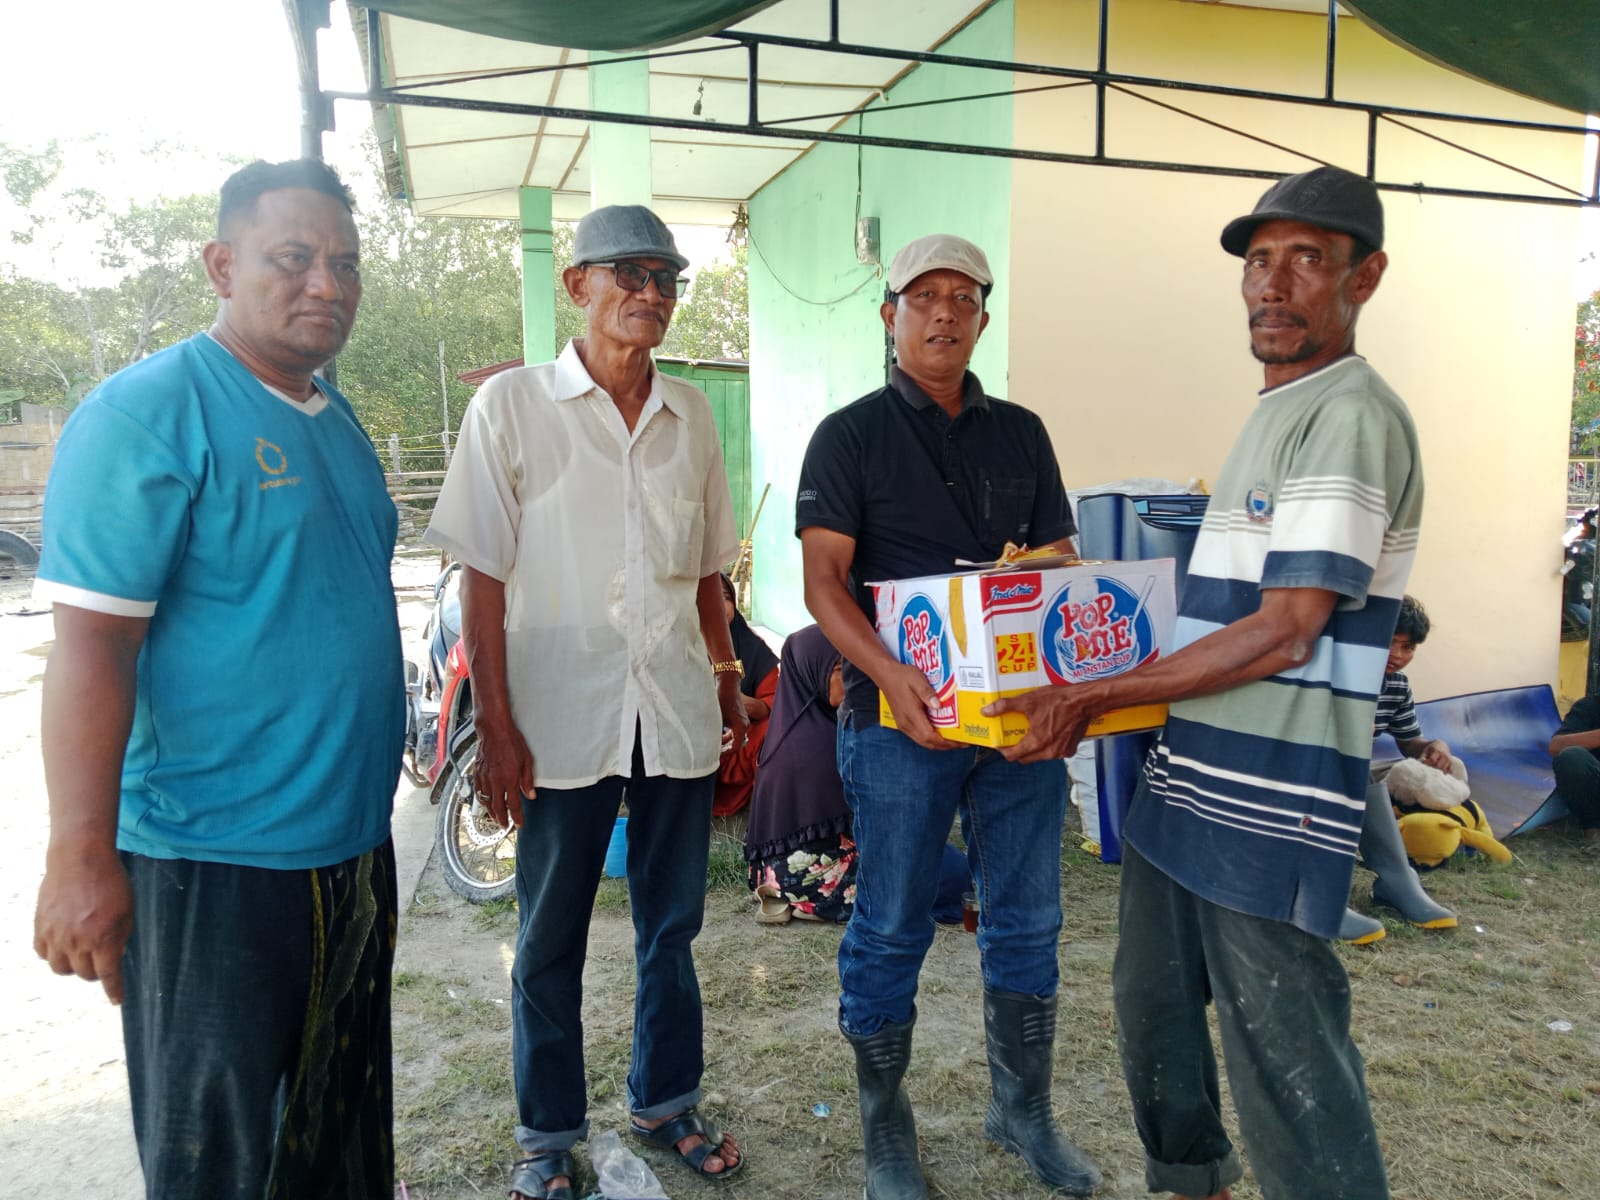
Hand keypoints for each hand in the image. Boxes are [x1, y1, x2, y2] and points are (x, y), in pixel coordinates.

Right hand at [34, 847, 133, 1004]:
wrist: (80, 859)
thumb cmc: (110, 882)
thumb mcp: (127, 911)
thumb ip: (120, 937)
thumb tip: (114, 956)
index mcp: (103, 938)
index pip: (108, 974)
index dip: (114, 989)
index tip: (117, 999)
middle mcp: (77, 941)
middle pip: (85, 974)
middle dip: (96, 971)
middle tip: (100, 959)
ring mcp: (56, 935)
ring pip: (61, 968)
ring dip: (73, 965)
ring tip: (81, 952)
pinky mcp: (40, 926)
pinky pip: (43, 953)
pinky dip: (54, 954)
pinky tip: (62, 945)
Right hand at [472, 712, 535, 828]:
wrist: (493, 729)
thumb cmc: (511, 741)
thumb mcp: (526, 760)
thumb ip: (527, 780)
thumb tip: (531, 795)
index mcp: (509, 779)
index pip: (513, 804)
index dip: (516, 816)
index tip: (519, 824)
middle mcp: (495, 781)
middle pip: (497, 806)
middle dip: (502, 819)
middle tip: (505, 825)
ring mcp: (484, 777)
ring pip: (486, 800)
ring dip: (491, 811)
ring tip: (495, 818)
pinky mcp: (477, 772)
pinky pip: (478, 790)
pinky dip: (481, 799)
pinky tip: (484, 801)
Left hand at [718, 674, 748, 756]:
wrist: (727, 685)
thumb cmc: (721, 699)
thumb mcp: (715, 718)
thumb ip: (714, 733)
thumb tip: (707, 746)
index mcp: (741, 727)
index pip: (734, 748)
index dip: (724, 753)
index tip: (713, 754)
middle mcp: (745, 726)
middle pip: (736, 745)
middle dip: (724, 750)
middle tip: (711, 753)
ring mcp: (744, 723)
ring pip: (735, 740)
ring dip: (724, 743)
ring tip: (712, 745)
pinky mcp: (740, 720)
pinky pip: (735, 733)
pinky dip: (726, 737)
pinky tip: (716, 737)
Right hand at [879, 662, 955, 750]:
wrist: (886, 675)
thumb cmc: (902, 676)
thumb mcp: (917, 680)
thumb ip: (927, 693)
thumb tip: (938, 705)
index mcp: (911, 714)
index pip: (930, 736)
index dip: (946, 742)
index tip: (960, 741)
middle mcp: (906, 724)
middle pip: (928, 743)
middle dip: (946, 746)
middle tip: (961, 742)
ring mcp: (904, 725)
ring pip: (923, 742)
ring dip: (939, 744)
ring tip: (953, 740)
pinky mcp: (903, 723)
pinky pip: (919, 737)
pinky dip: (931, 739)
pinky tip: (940, 733)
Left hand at [985, 684, 1094, 762]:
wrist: (1085, 701)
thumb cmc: (1059, 701)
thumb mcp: (1028, 700)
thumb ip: (1005, 706)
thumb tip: (987, 711)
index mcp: (1036, 742)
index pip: (1013, 756)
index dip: (1004, 750)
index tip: (1000, 743)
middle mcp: (1048, 752)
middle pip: (1025, 758)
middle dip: (1018, 750)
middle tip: (1014, 737)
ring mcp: (1061, 752)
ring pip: (1040, 756)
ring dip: (1033, 748)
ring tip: (1031, 732)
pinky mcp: (1070, 749)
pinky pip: (1054, 752)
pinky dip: (1048, 746)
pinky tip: (1048, 732)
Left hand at [1419, 739, 1452, 772]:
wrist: (1441, 746)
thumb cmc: (1431, 749)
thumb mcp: (1426, 750)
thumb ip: (1422, 756)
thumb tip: (1420, 762)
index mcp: (1437, 751)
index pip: (1432, 760)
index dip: (1427, 763)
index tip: (1424, 763)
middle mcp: (1444, 755)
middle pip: (1438, 766)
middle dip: (1432, 767)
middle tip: (1429, 765)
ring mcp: (1448, 760)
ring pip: (1443, 769)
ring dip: (1437, 770)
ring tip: (1434, 767)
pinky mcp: (1451, 763)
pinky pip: (1449, 770)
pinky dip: (1445, 772)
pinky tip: (1440, 772)